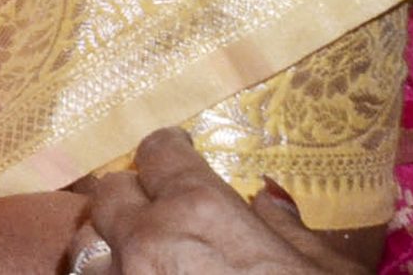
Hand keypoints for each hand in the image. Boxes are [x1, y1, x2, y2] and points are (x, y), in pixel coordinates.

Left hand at [74, 129, 365, 273]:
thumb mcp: (326, 272)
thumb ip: (288, 231)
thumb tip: (268, 199)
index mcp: (199, 212)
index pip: (157, 152)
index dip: (168, 151)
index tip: (176, 153)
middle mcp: (148, 242)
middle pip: (107, 194)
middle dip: (130, 195)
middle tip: (155, 208)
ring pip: (86, 249)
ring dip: (109, 249)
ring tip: (137, 258)